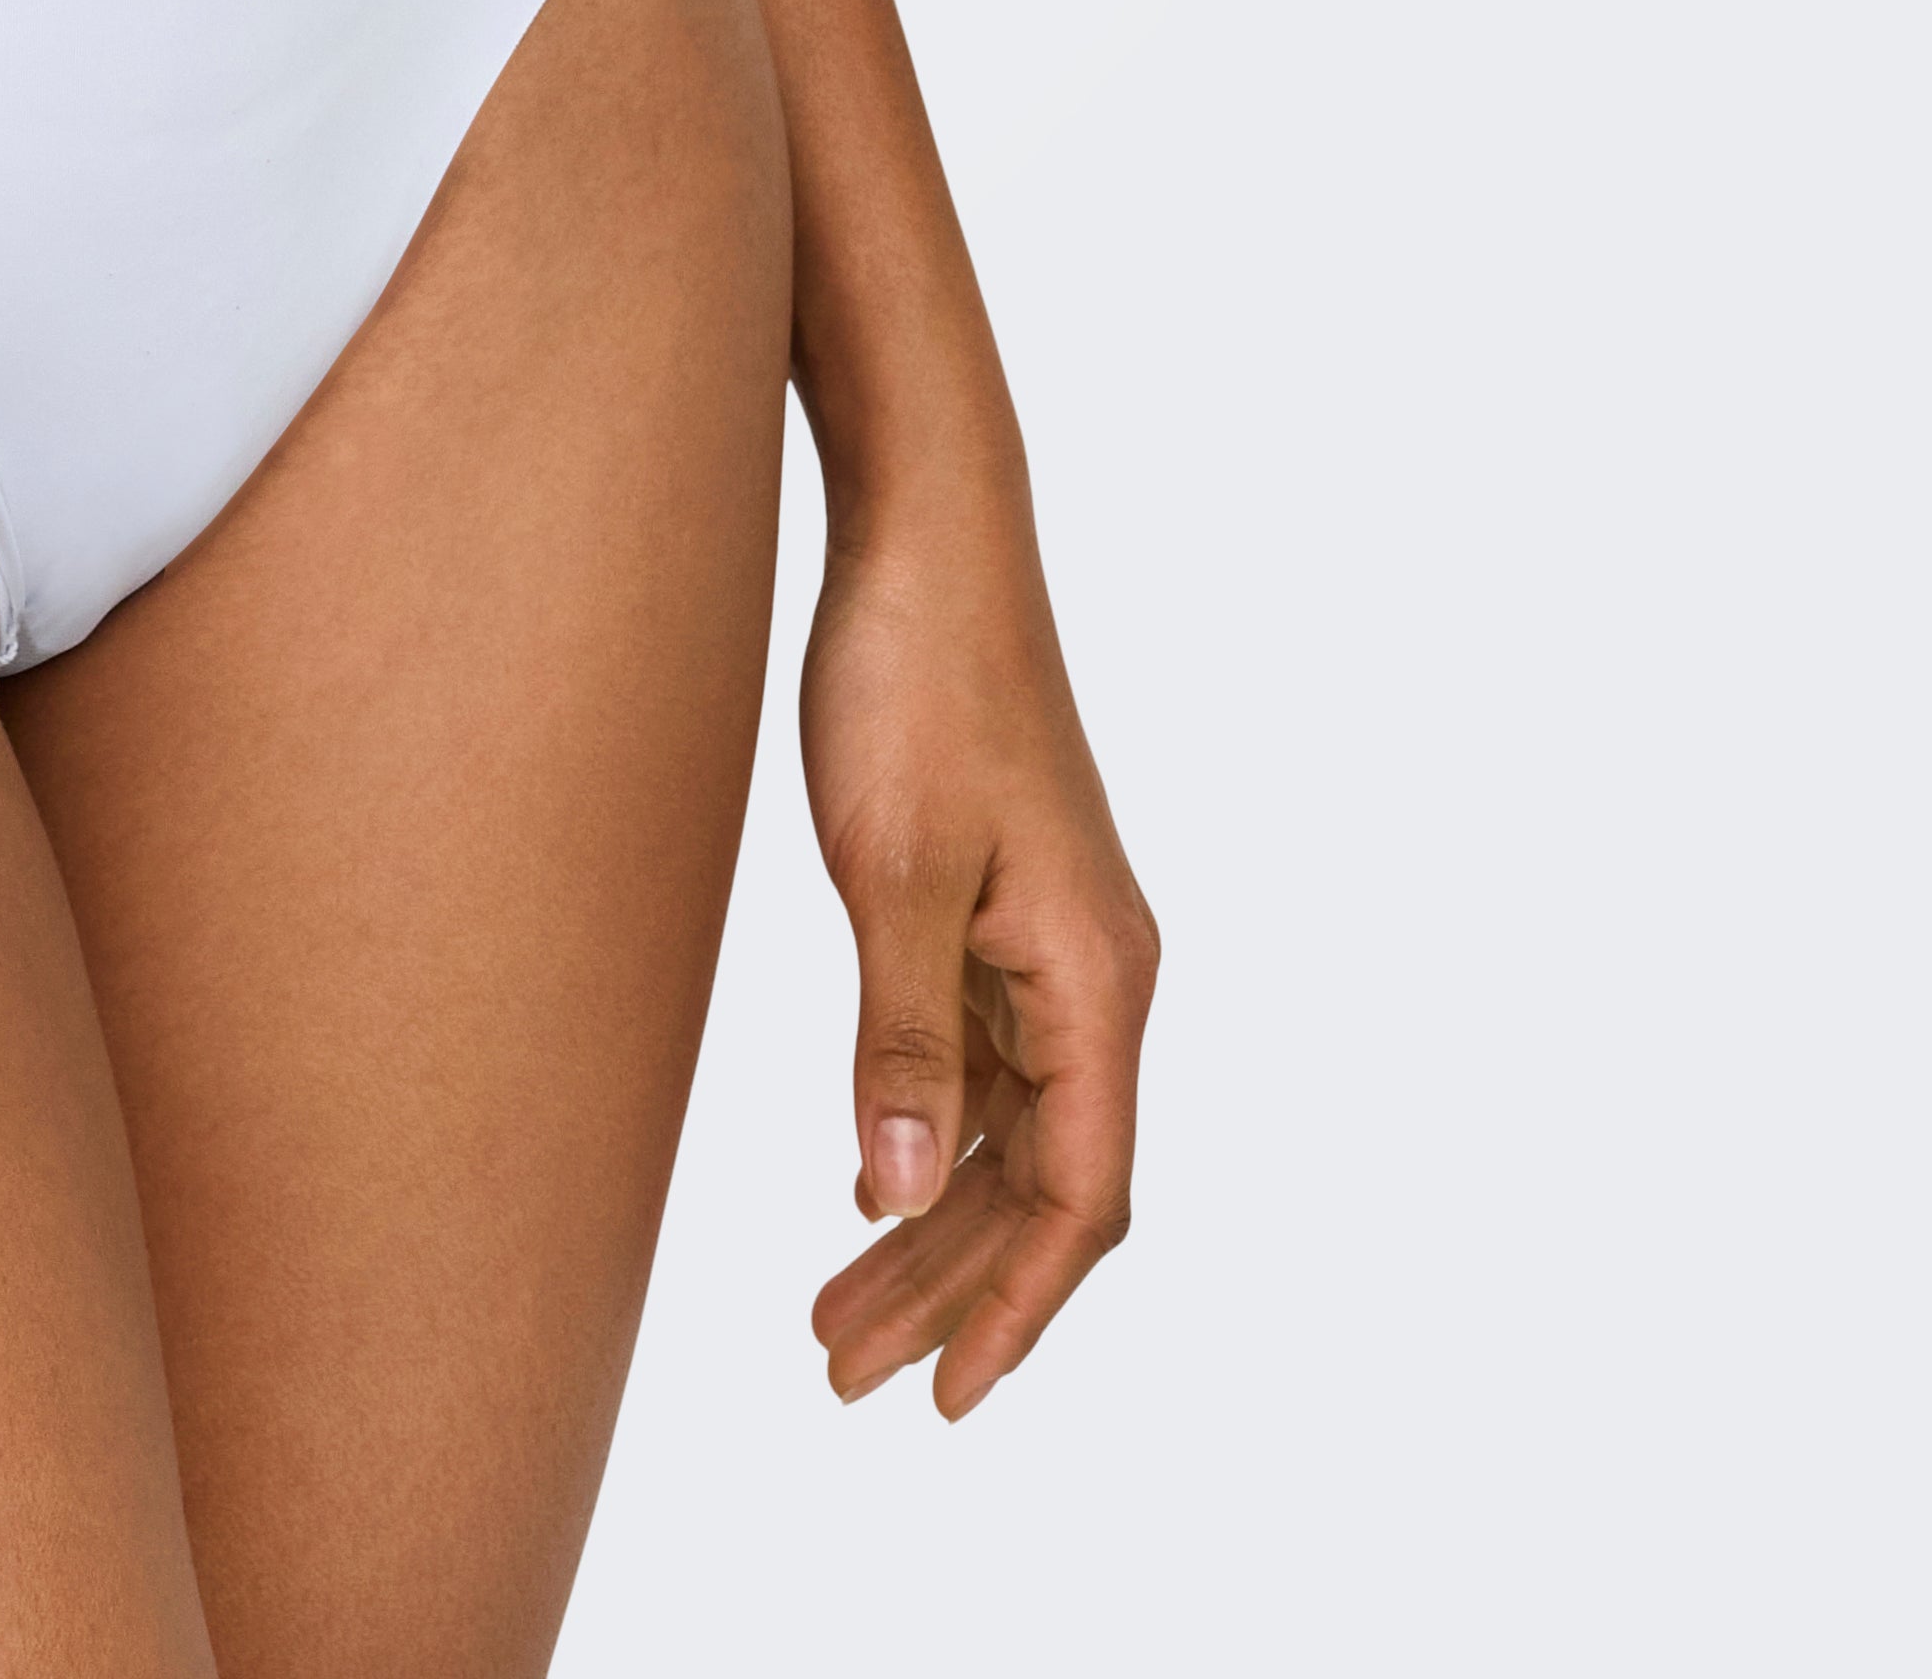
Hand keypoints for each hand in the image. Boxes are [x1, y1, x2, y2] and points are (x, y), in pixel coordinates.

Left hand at [798, 500, 1156, 1415]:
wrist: (926, 532)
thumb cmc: (914, 678)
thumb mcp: (893, 868)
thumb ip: (901, 1038)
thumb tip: (898, 1194)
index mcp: (1098, 977)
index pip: (1081, 1197)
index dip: (1015, 1308)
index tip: (944, 1400)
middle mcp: (1097, 975)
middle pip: (1045, 1183)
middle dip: (951, 1290)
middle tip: (843, 1378)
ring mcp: (1052, 942)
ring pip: (1009, 1132)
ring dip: (931, 1225)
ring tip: (833, 1317)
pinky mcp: (1002, 907)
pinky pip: (984, 1067)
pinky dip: (929, 1138)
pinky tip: (868, 1188)